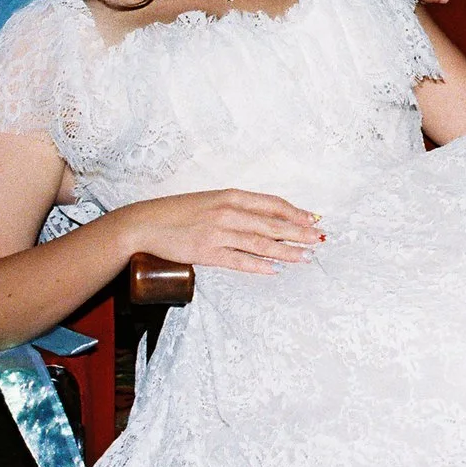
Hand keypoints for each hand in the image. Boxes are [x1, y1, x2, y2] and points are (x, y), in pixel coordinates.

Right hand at [116, 189, 323, 275]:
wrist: (145, 224)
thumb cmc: (178, 212)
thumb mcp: (210, 202)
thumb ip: (234, 208)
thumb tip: (261, 219)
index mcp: (230, 196)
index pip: (271, 203)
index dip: (295, 212)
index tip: (312, 219)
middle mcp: (228, 212)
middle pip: (272, 223)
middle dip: (299, 231)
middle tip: (320, 239)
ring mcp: (218, 232)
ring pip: (260, 243)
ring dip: (286, 251)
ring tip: (305, 257)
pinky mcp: (207, 252)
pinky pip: (238, 261)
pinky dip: (259, 266)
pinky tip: (275, 270)